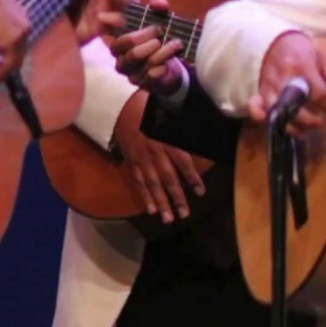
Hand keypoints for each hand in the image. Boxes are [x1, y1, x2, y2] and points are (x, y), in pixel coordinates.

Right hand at [110, 0, 184, 96]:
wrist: (170, 68)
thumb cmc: (159, 40)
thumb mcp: (159, 19)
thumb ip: (159, 8)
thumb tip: (160, 3)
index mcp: (119, 38)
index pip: (107, 28)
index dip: (111, 19)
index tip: (122, 15)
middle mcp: (119, 55)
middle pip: (123, 44)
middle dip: (142, 35)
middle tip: (159, 31)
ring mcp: (130, 71)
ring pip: (137, 58)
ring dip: (159, 50)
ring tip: (175, 44)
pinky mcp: (142, 83)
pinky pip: (149, 76)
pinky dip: (160, 68)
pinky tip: (168, 64)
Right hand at [111, 93, 204, 222]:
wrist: (122, 107)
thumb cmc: (150, 109)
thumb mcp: (171, 114)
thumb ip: (184, 130)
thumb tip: (203, 139)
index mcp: (167, 139)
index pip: (183, 162)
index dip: (192, 178)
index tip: (200, 193)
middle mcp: (155, 152)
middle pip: (168, 178)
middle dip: (177, 198)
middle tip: (184, 215)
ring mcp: (141, 159)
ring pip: (153, 184)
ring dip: (161, 202)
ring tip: (168, 219)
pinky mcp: (131, 162)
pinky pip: (138, 181)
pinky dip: (144, 196)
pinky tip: (151, 209)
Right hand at [246, 31, 325, 134]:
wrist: (274, 42)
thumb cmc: (301, 49)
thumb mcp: (322, 56)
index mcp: (302, 67)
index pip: (319, 95)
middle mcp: (283, 80)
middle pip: (297, 111)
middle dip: (313, 121)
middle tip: (322, 121)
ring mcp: (269, 88)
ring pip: (279, 116)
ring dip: (294, 127)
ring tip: (305, 129)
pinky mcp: (260, 93)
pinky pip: (258, 111)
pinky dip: (265, 119)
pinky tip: (280, 125)